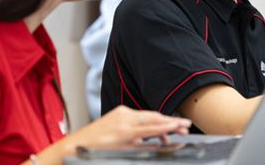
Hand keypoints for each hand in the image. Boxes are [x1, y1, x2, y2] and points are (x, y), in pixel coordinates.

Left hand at [65, 106, 190, 151]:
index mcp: (124, 130)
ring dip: (161, 121)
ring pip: (147, 115)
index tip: (180, 126)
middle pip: (152, 118)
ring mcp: (121, 112)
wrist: (79, 144)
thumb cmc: (98, 151)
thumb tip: (158, 145)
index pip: (151, 127)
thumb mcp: (123, 153)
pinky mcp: (119, 111)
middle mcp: (124, 117)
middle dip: (169, 121)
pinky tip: (155, 128)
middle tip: (185, 125)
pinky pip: (138, 115)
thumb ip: (143, 147)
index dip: (167, 127)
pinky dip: (149, 121)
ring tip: (175, 129)